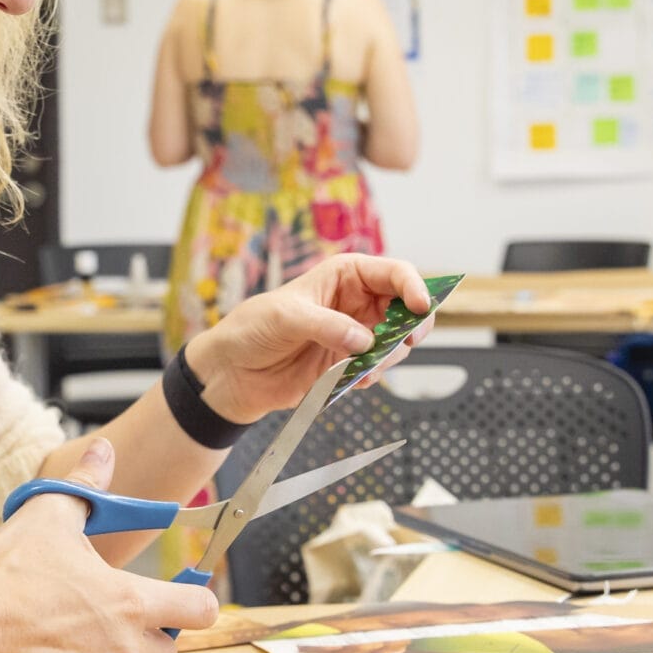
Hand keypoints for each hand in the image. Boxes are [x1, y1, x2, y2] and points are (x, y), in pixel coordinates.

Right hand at [0, 440, 216, 652]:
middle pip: (170, 652)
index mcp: (130, 605)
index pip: (201, 610)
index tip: (177, 592)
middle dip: (152, 634)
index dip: (194, 598)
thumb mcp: (48, 516)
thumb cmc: (4, 575)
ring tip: (83, 638)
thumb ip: (85, 484)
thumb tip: (103, 451)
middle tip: (117, 613)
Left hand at [182, 254, 435, 423]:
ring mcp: (356, 335)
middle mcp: (357, 302)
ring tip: (362, 365)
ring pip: (397, 343)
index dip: (414, 287)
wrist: (232, 373)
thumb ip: (328, 325)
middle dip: (412, 326)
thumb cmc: (252, 329)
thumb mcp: (286, 317)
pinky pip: (378, 369)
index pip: (394, 273)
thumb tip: (364, 340)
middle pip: (407, 309)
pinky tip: (351, 379)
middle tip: (405, 341)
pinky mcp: (349, 364)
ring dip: (388, 356)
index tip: (420, 308)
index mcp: (345, 275)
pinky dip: (372, 376)